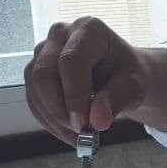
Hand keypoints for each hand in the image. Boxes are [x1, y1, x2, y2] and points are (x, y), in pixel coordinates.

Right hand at [25, 17, 146, 144]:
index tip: (83, 123)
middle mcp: (60, 34)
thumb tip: (97, 121)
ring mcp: (43, 51)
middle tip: (80, 133)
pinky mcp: (35, 71)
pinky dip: (49, 121)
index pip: (71, 60)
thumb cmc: (127, 75)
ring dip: (54, 119)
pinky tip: (67, 133)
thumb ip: (117, 100)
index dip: (74, 94)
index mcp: (89, 29)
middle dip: (59, 109)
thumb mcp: (133, 86)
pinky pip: (33, 99)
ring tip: (79, 138)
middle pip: (44, 73)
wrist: (121, 75)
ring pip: (35, 88)